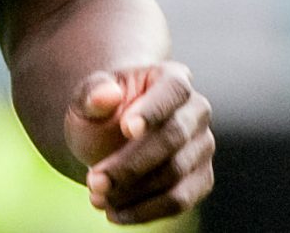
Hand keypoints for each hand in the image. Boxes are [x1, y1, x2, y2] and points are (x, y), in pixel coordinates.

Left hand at [64, 62, 212, 224]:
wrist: (107, 135)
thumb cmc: (99, 110)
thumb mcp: (87, 98)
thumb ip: (92, 94)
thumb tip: (107, 95)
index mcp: (173, 77)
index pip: (172, 90)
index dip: (152, 110)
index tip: (126, 128)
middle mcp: (196, 110)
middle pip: (172, 138)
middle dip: (131, 164)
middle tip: (94, 181)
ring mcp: (202, 146)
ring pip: (175, 175)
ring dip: (134, 192)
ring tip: (97, 198)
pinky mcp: (201, 180)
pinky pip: (179, 200)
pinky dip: (146, 210)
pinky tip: (115, 213)